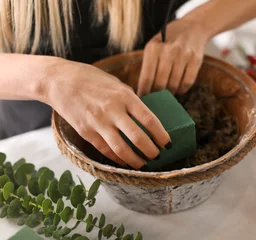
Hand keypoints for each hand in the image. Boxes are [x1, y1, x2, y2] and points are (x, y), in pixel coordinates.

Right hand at [45, 59, 170, 168]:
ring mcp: (98, 123)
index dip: (161, 135)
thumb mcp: (116, 83)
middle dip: (152, 151)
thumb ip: (131, 100)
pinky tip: (125, 161)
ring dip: (136, 161)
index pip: (150, 120)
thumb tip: (144, 117)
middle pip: (138, 138)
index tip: (168, 143)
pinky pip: (105, 150)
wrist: (59, 80)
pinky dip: (118, 159)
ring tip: (143, 164)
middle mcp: (113, 110)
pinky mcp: (86, 132)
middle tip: (158, 156)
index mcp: (125, 96)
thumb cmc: (91, 79)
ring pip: (122, 149)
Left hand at [137, 18, 208, 96]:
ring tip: (167, 93)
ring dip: (170, 93)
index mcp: (153, 48)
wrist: (193, 27)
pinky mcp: (195, 60)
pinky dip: (182, 89)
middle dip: (157, 95)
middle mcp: (168, 51)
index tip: (143, 100)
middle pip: (160, 84)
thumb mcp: (154, 45)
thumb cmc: (169, 39)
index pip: (146, 77)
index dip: (144, 92)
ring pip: (174, 85)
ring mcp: (183, 55)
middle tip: (156, 100)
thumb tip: (143, 90)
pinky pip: (187, 83)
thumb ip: (148, 65)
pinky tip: (179, 89)